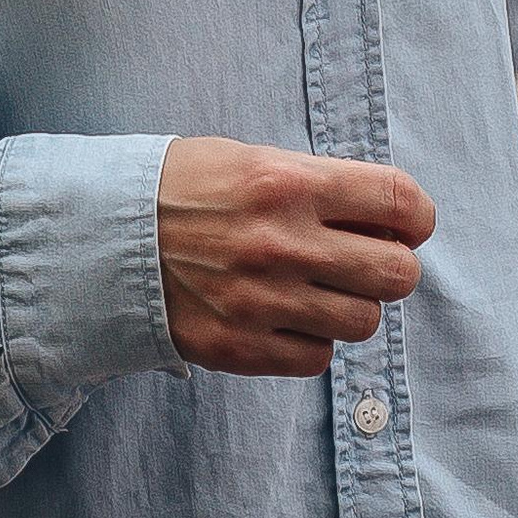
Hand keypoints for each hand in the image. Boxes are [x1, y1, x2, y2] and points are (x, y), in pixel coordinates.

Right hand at [156, 136, 435, 376]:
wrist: (101, 237)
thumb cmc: (183, 189)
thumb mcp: (250, 160)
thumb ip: (319, 186)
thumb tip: (388, 220)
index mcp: (287, 183)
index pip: (398, 202)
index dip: (415, 216)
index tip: (407, 223)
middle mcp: (282, 244)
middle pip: (397, 274)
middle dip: (390, 265)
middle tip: (364, 259)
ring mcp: (262, 302)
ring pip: (363, 322)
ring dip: (351, 305)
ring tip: (318, 289)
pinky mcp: (241, 347)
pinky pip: (317, 358)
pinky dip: (311, 340)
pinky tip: (284, 316)